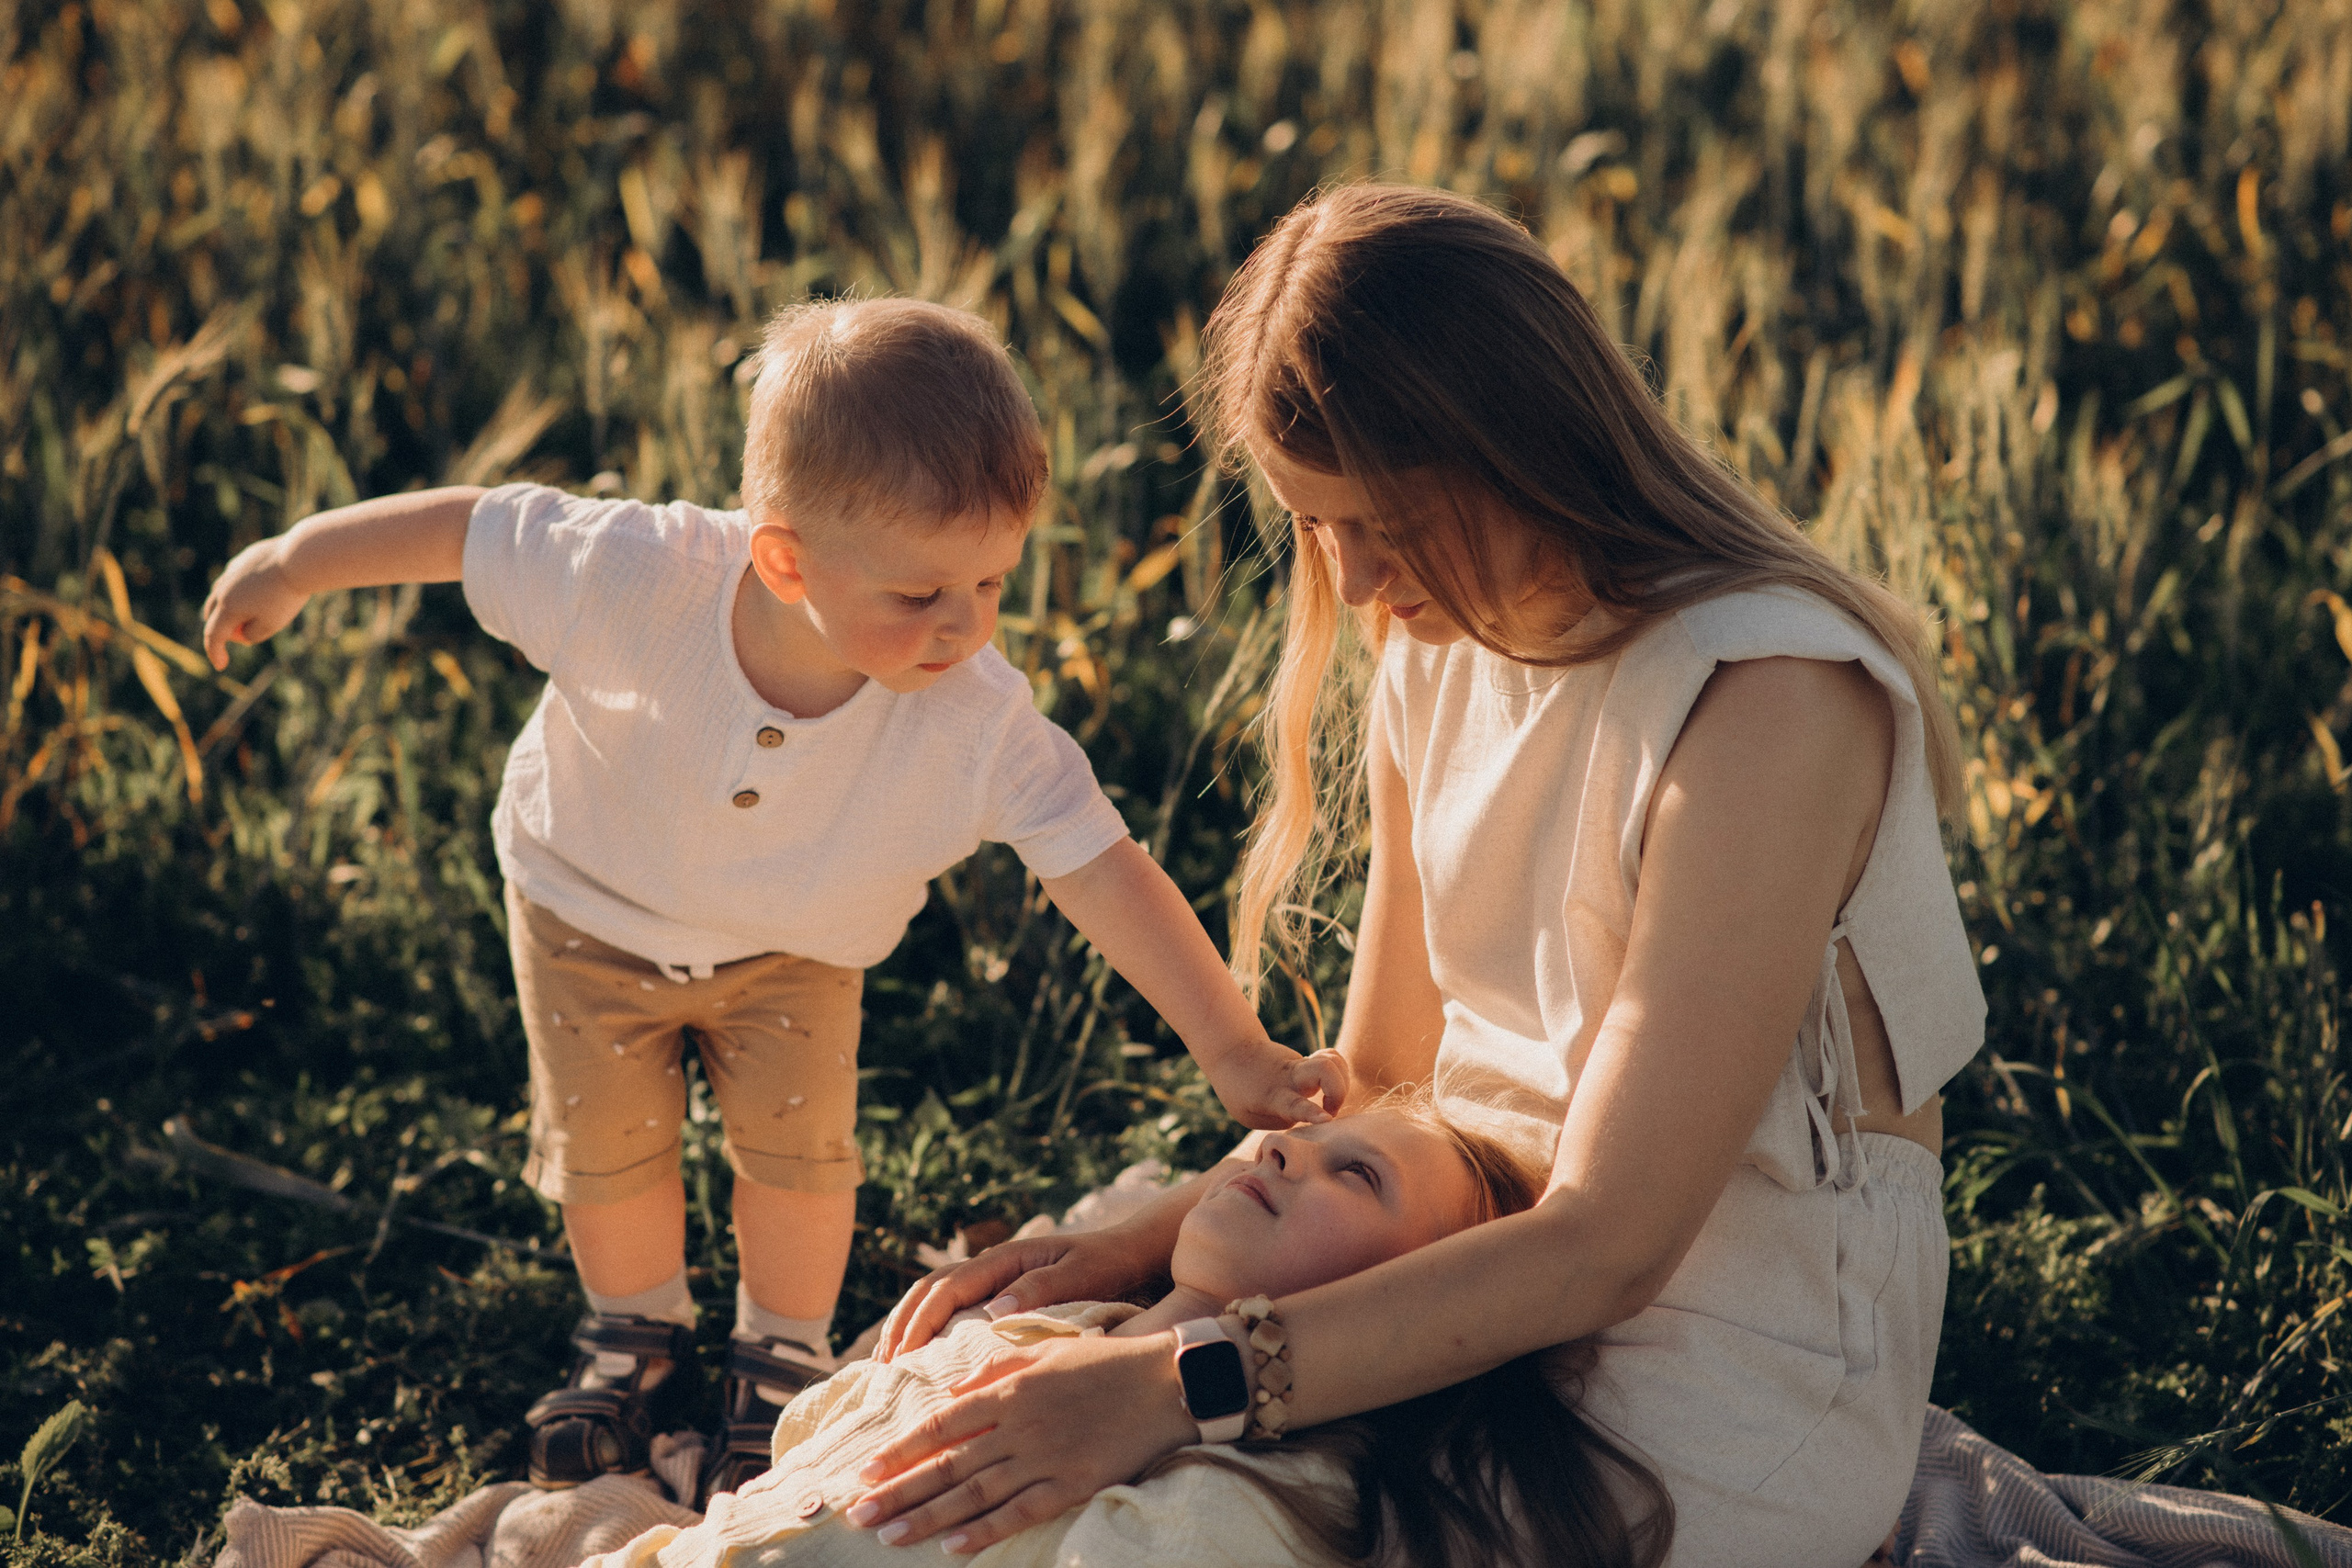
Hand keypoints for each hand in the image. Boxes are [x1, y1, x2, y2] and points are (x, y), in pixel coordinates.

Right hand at [202, 539, 307, 669]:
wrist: (298, 559)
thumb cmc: (287, 595)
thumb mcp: (271, 625)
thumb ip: (252, 634)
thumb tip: (243, 633)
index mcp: (228, 608)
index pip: (213, 635)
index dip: (215, 653)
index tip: (221, 666)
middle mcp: (224, 588)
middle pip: (213, 613)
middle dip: (225, 628)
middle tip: (245, 636)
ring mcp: (232, 571)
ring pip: (222, 593)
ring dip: (230, 608)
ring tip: (247, 614)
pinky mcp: (244, 559)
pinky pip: (236, 578)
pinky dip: (241, 589)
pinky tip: (257, 590)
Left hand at [845, 1331, 1194, 1553]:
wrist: (1166, 1381)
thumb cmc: (1103, 1362)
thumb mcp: (1043, 1352)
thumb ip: (994, 1372)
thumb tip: (950, 1390)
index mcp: (1009, 1389)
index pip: (941, 1423)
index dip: (900, 1449)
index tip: (865, 1469)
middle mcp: (1019, 1426)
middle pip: (947, 1466)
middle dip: (898, 1491)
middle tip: (858, 1514)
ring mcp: (1046, 1458)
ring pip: (975, 1495)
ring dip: (928, 1518)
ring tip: (890, 1535)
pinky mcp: (1073, 1484)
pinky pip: (1021, 1513)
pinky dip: (985, 1532)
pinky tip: (954, 1547)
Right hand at [874, 1227, 1158, 1362]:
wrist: (1128, 1253)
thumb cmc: (1107, 1264)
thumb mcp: (1080, 1274)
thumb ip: (1040, 1289)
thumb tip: (994, 1313)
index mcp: (1004, 1259)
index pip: (947, 1288)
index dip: (920, 1321)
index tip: (903, 1356)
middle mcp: (991, 1265)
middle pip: (929, 1291)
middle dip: (901, 1325)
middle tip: (883, 1367)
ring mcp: (992, 1279)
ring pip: (935, 1298)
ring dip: (908, 1326)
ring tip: (889, 1364)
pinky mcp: (999, 1294)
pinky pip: (953, 1309)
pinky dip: (929, 1328)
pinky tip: (922, 1358)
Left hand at [1205, 1039, 1349, 1129]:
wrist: (1231, 1050)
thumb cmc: (1238, 1091)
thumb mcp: (1249, 1115)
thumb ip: (1280, 1122)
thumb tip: (1308, 1124)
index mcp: (1273, 1096)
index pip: (1295, 1104)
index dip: (1312, 1113)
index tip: (1326, 1119)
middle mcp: (1290, 1078)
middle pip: (1325, 1069)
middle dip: (1339, 1092)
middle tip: (1330, 1112)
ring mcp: (1300, 1066)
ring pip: (1332, 1061)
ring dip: (1343, 1083)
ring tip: (1331, 1101)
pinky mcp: (1307, 1061)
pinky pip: (1332, 1060)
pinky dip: (1340, 1072)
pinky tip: (1330, 1086)